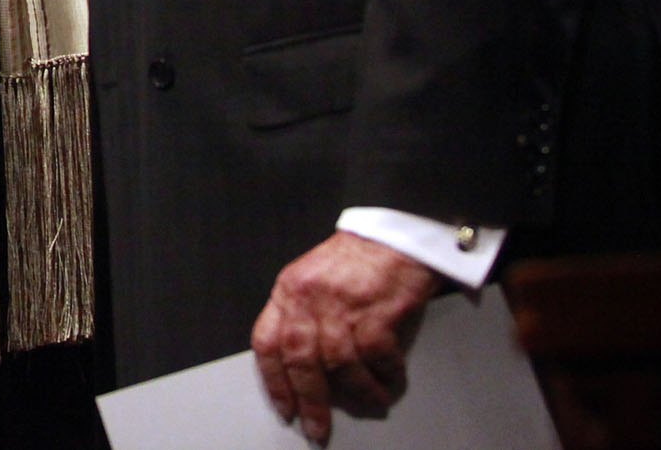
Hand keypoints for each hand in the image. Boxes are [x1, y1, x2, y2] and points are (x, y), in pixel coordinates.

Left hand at [251, 231, 441, 444]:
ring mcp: (341, 301)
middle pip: (300, 359)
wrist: (394, 233)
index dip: (273, 380)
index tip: (284, 408)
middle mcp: (308, 296)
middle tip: (318, 428)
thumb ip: (302, 314)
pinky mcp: (375, 307)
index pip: (266, 341)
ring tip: (373, 402)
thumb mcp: (313, 278)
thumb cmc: (356, 258)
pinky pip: (376, 354)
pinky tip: (392, 379)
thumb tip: (303, 369)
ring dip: (358, 392)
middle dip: (309, 400)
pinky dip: (385, 373)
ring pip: (339, 363)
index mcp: (288, 290)